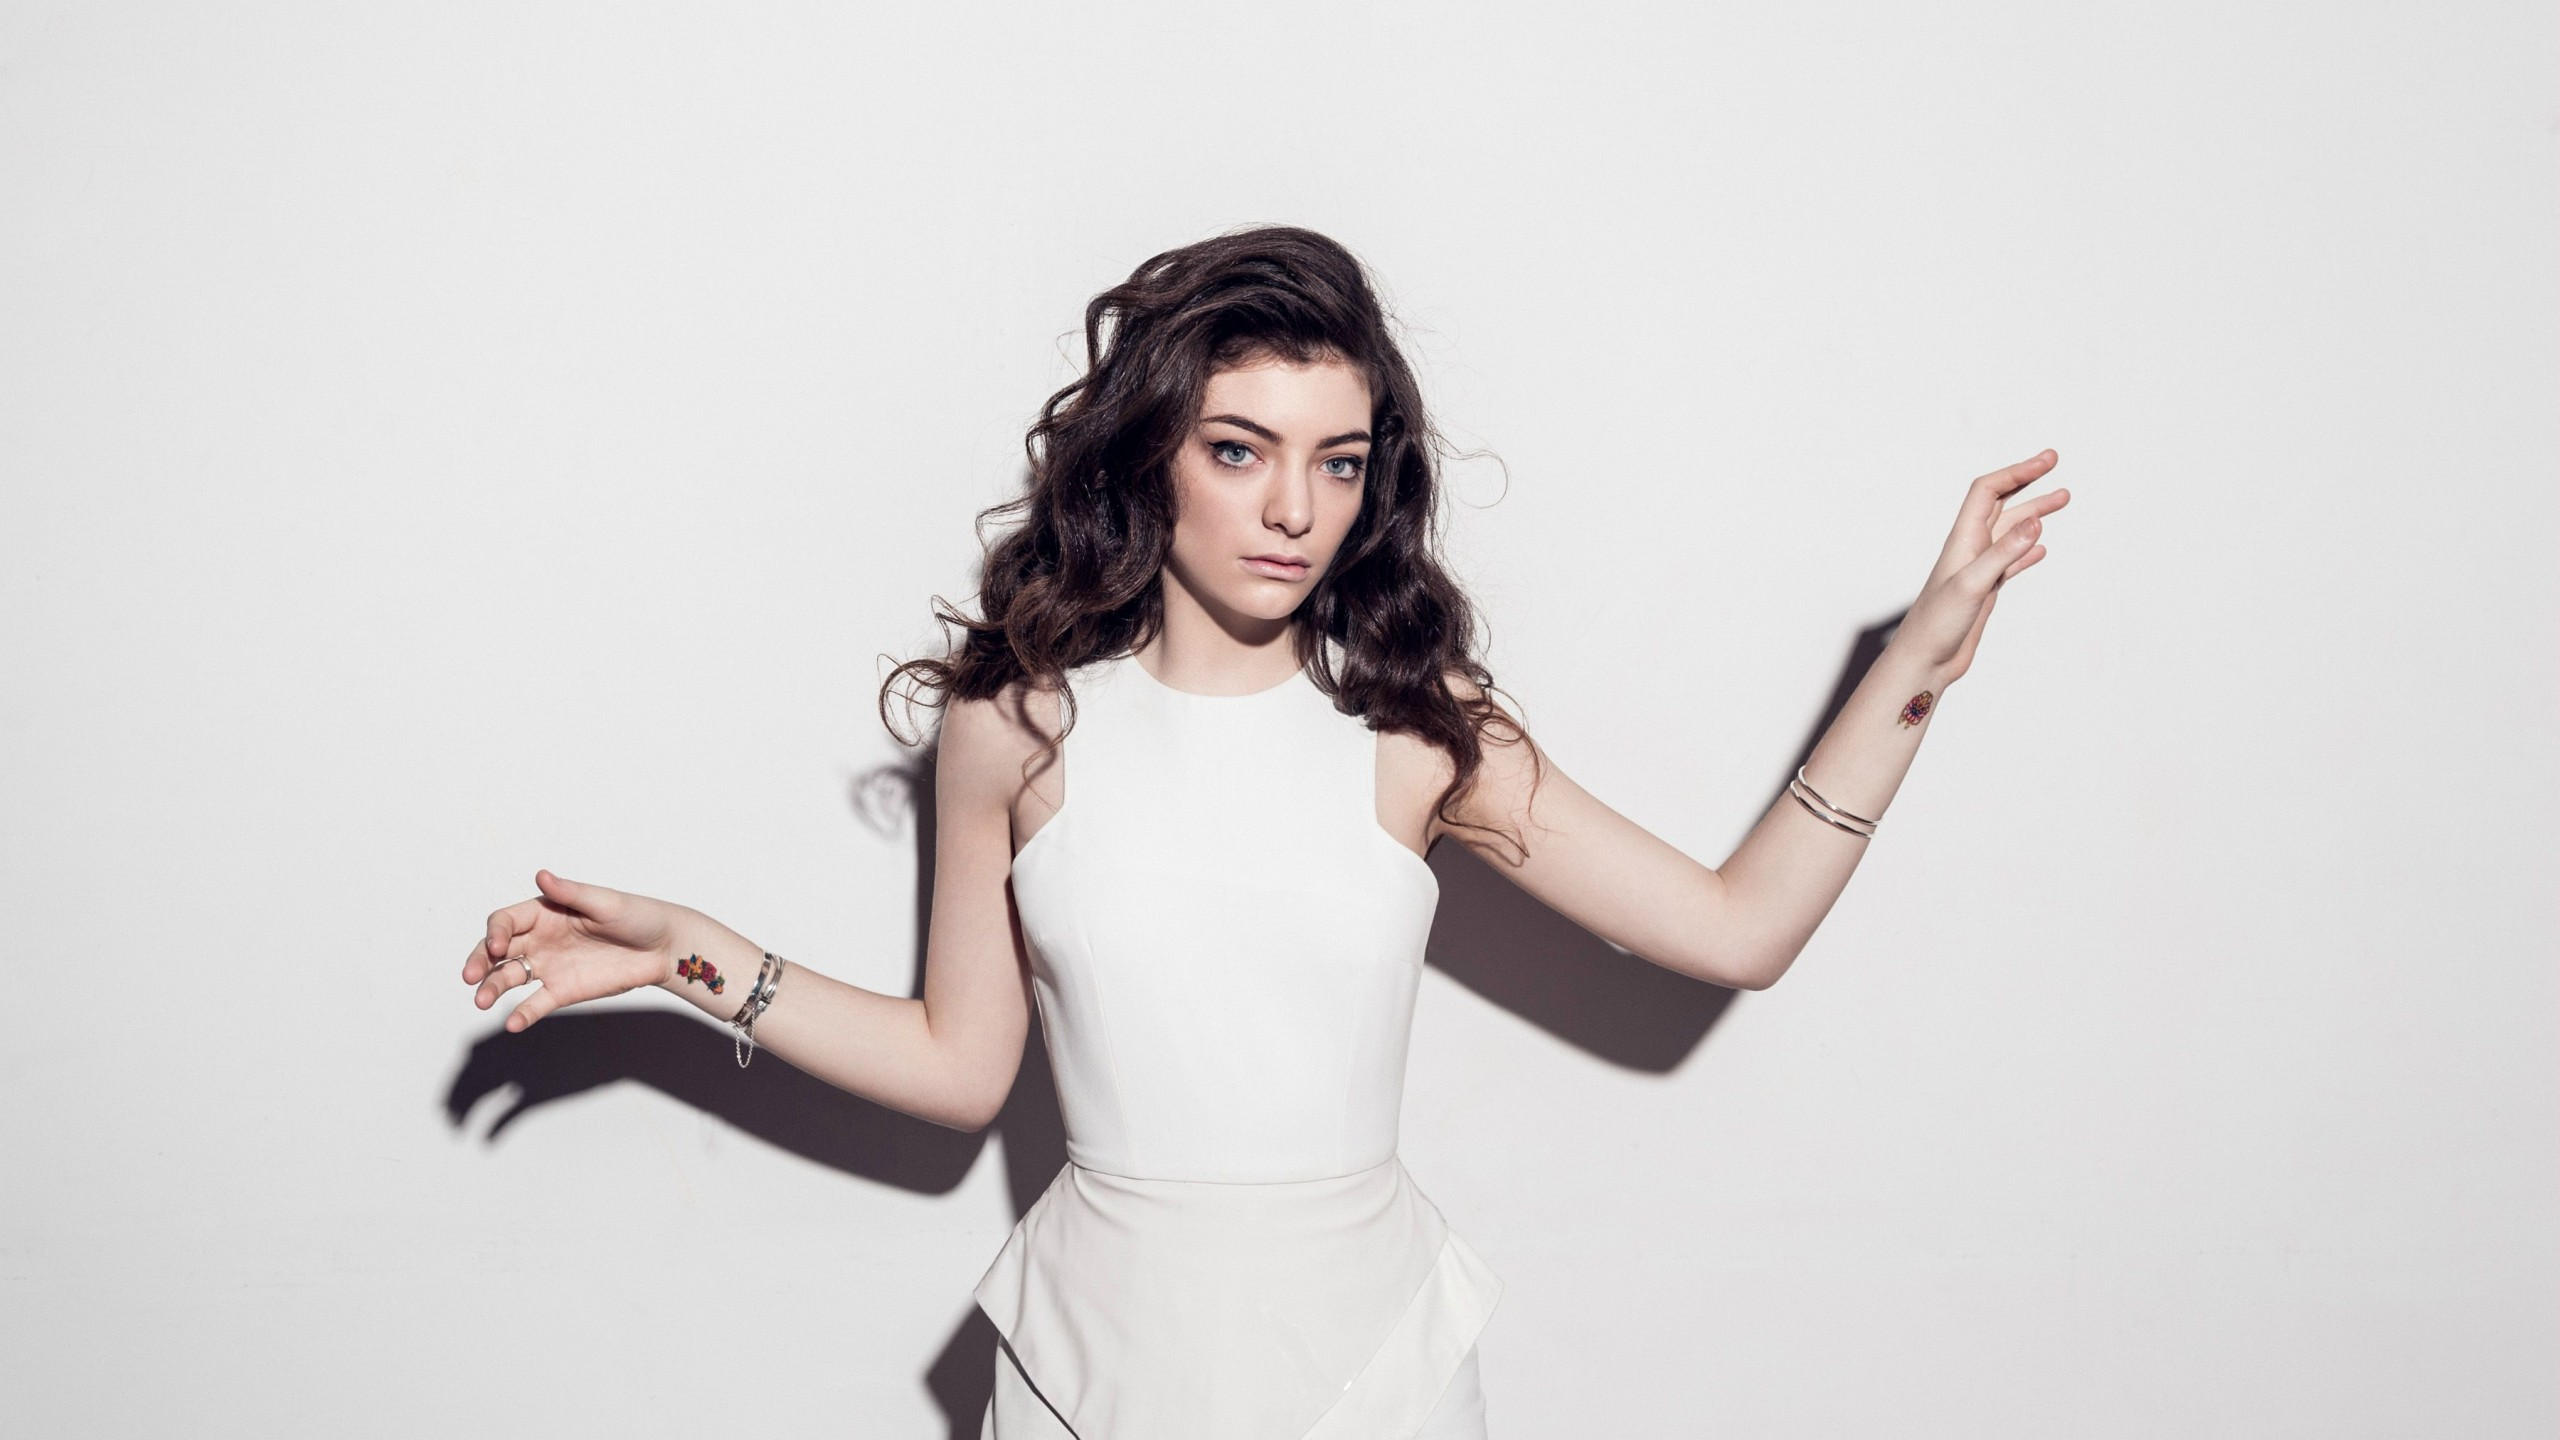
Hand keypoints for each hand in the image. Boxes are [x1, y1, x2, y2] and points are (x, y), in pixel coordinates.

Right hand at [463, 869, 686, 1032]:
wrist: (663, 948)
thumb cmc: (637, 916)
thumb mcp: (605, 902)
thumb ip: (571, 893)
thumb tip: (541, 875)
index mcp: (545, 912)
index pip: (506, 921)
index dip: (496, 932)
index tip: (498, 945)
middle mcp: (540, 939)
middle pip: (497, 950)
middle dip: (480, 961)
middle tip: (471, 977)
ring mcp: (549, 966)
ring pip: (509, 977)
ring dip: (492, 988)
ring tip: (481, 1001)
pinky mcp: (562, 991)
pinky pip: (535, 1003)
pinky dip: (522, 1013)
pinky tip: (513, 1023)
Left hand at [1892, 449, 2067, 685]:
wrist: (1924, 661)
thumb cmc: (1937, 624)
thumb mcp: (1973, 584)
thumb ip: (2003, 553)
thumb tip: (2035, 521)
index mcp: (1963, 539)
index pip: (1988, 491)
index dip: (2017, 472)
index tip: (2048, 462)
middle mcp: (1970, 549)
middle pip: (2001, 504)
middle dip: (2027, 481)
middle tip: (2055, 463)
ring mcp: (1978, 569)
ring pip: (2010, 531)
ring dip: (2035, 513)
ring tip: (2062, 499)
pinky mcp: (1985, 590)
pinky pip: (2009, 562)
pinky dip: (2026, 551)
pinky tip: (2041, 549)